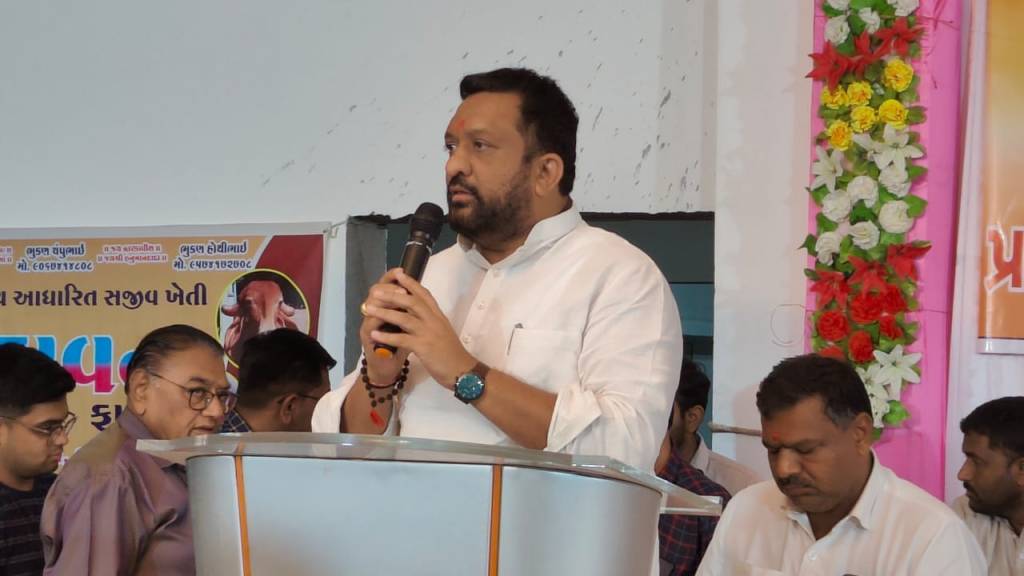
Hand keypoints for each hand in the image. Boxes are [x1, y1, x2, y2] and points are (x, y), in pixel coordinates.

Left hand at [364, 269, 475, 388]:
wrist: (462, 371)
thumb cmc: (452, 353)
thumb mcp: (442, 331)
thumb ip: (430, 321)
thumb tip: (415, 313)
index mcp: (438, 316)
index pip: (424, 294)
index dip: (411, 283)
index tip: (398, 274)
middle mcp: (434, 320)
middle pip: (411, 301)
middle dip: (392, 294)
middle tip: (376, 291)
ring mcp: (428, 333)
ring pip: (404, 318)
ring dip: (385, 312)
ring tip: (369, 309)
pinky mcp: (423, 347)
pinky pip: (402, 339)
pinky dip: (386, 336)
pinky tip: (374, 335)